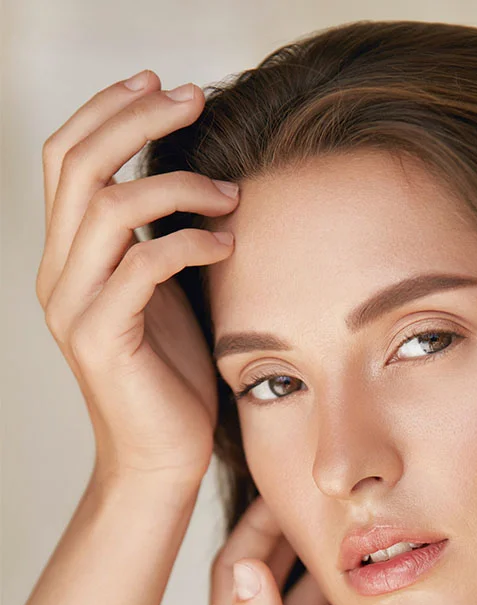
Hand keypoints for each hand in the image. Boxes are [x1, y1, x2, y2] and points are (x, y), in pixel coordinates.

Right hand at [36, 69, 239, 489]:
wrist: (162, 458)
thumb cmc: (172, 378)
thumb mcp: (162, 296)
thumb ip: (158, 243)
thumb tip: (195, 185)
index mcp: (68, 257)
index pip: (67, 157)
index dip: (108, 109)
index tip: (162, 84)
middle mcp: (58, 273)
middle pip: (78, 164)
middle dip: (137, 118)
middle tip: (195, 99)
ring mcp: (74, 306)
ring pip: (107, 208)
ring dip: (175, 186)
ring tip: (229, 192)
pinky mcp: (102, 339)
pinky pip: (141, 267)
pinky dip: (188, 243)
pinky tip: (227, 243)